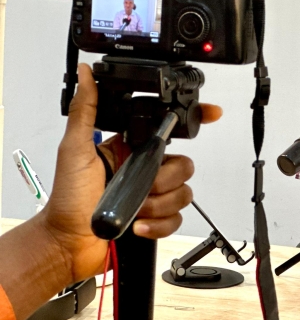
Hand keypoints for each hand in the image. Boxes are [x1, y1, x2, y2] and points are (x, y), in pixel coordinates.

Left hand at [39, 63, 221, 283]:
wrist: (68, 244)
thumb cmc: (68, 197)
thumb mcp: (75, 148)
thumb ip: (85, 110)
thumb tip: (86, 75)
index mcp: (130, 149)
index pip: (168, 129)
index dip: (193, 119)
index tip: (211, 113)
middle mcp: (144, 170)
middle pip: (184, 164)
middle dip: (165, 179)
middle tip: (142, 185)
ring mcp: (151, 195)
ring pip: (184, 192)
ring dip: (158, 204)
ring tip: (134, 208)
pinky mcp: (155, 218)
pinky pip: (177, 217)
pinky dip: (158, 223)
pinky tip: (137, 223)